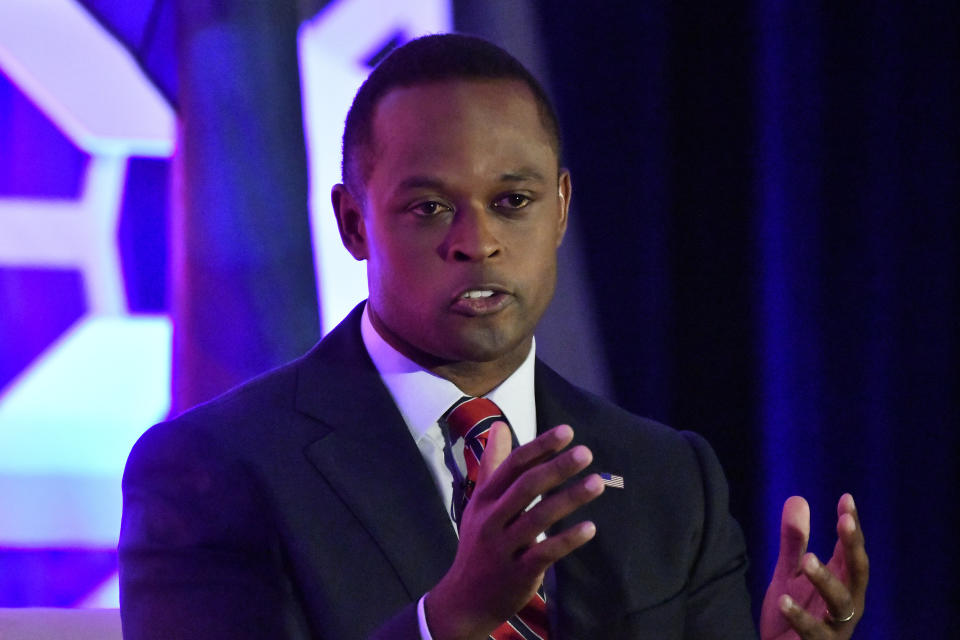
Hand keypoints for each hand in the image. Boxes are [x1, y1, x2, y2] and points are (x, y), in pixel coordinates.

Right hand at [426, 423, 603, 639]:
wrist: (465, 599)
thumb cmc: (479, 543)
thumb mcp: (480, 503)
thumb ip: (493, 465)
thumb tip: (499, 426)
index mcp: (485, 499)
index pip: (512, 466)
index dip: (539, 447)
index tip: (566, 432)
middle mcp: (492, 519)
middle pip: (526, 487)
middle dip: (556, 468)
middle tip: (586, 452)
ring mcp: (504, 547)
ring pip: (539, 518)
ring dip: (569, 499)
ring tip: (597, 483)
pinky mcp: (519, 572)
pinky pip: (546, 552)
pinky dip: (568, 539)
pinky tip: (590, 528)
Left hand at [760, 494, 868, 639]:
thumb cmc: (794, 611)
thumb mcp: (790, 573)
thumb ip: (794, 541)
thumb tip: (798, 498)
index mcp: (842, 582)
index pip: (851, 550)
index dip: (851, 526)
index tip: (846, 499)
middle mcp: (846, 603)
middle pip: (857, 571)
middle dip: (853, 546)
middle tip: (844, 521)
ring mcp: (836, 626)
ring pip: (840, 602)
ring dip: (826, 579)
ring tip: (808, 560)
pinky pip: (814, 633)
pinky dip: (800, 616)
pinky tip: (782, 600)